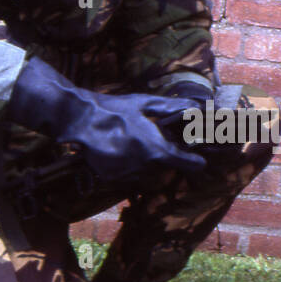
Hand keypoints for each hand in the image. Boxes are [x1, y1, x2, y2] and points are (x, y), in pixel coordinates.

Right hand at [76, 92, 206, 179]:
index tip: (200, 162)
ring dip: (144, 159)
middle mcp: (142, 166)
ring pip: (145, 171)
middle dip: (162, 154)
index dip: (193, 162)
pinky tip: (118, 148)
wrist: (80, 119)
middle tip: (150, 137)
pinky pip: (127, 173)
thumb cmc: (114, 109)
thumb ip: (172, 108)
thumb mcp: (145, 104)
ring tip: (131, 140)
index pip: (183, 162)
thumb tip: (196, 107)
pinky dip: (127, 164)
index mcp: (154, 149)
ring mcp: (126, 174)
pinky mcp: (111, 177)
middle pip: (163, 165)